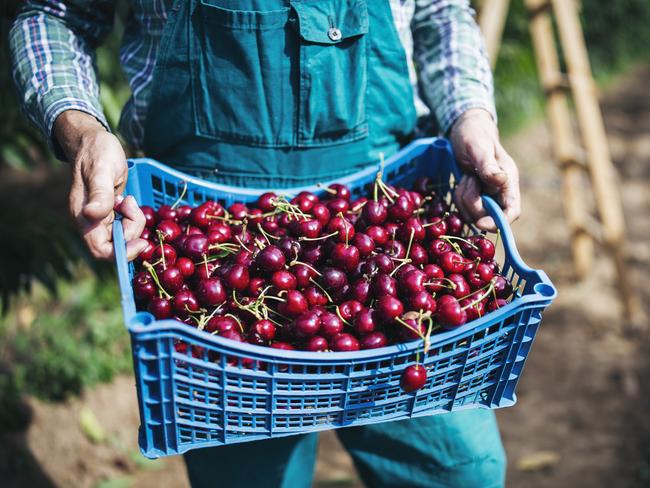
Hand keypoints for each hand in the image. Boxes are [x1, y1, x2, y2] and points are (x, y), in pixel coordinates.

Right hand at [54, 110, 146, 260]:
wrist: (93, 141)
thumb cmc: (97, 152)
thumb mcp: (102, 170)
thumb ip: (100, 194)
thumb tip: (92, 215)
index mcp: (84, 217)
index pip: (101, 250)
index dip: (123, 252)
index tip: (142, 241)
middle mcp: (91, 222)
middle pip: (117, 245)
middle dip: (132, 230)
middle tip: (132, 205)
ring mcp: (101, 218)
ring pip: (123, 236)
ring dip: (133, 221)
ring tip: (128, 198)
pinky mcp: (110, 213)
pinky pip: (125, 225)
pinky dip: (132, 217)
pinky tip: (128, 200)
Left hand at [450, 108, 520, 231]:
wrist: (465, 130)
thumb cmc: (474, 135)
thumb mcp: (478, 148)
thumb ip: (488, 165)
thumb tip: (500, 181)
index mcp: (508, 180)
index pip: (511, 211)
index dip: (498, 222)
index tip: (481, 223)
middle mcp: (500, 191)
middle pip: (487, 216)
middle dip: (472, 203)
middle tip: (468, 180)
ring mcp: (487, 195)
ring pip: (473, 213)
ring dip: (464, 198)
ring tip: (466, 177)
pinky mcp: (475, 196)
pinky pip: (464, 207)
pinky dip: (459, 196)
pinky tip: (463, 180)